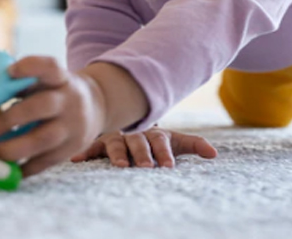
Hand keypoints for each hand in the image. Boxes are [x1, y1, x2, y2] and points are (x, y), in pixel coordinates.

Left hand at [0, 56, 106, 176]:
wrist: (97, 106)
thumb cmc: (57, 92)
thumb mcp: (47, 81)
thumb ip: (22, 85)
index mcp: (61, 78)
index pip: (50, 67)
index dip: (30, 67)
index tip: (9, 71)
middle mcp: (71, 100)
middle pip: (44, 106)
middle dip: (12, 118)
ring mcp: (73, 126)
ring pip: (44, 140)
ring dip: (14, 149)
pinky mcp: (71, 149)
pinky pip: (46, 162)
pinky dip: (23, 168)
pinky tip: (6, 167)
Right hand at [71, 127, 216, 167]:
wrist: (132, 124)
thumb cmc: (155, 140)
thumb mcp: (175, 140)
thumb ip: (194, 145)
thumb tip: (215, 154)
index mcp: (154, 134)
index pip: (161, 142)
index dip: (164, 154)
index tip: (168, 167)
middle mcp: (134, 134)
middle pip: (138, 142)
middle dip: (142, 155)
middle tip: (146, 168)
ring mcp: (116, 137)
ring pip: (116, 143)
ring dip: (117, 154)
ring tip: (120, 166)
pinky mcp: (100, 143)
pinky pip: (92, 147)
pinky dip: (85, 152)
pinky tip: (77, 159)